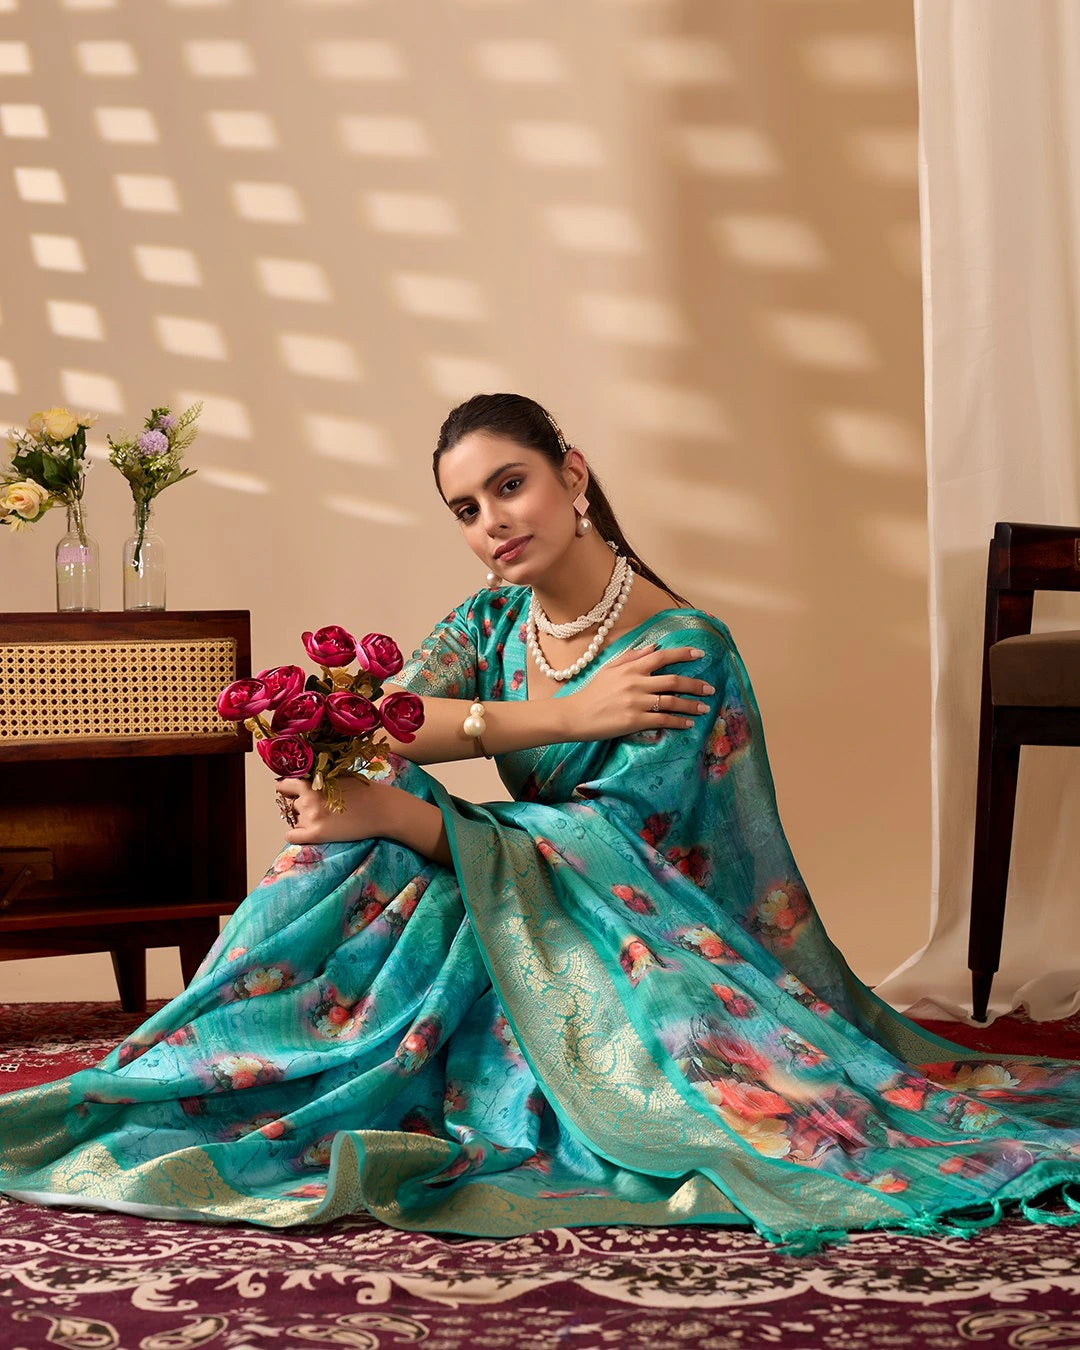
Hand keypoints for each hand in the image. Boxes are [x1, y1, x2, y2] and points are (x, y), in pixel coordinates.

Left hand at [275, 775, 391, 845]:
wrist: (382, 808)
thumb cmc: (365, 790)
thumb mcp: (338, 775)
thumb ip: (321, 778)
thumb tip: (307, 782)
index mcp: (312, 781)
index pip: (284, 785)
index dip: (289, 791)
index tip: (295, 795)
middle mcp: (307, 798)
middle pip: (290, 805)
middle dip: (300, 807)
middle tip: (318, 810)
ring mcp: (311, 816)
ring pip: (294, 820)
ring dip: (303, 821)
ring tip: (324, 821)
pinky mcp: (316, 833)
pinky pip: (292, 836)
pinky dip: (297, 836)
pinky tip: (310, 834)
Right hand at [566, 643, 713, 740]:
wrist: (574, 715)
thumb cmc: (592, 691)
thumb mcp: (609, 668)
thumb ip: (632, 656)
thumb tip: (654, 647)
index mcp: (631, 668)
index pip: (662, 656)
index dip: (683, 654)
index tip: (700, 654)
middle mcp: (636, 682)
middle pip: (673, 680)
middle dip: (695, 684)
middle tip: (710, 688)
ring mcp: (636, 702)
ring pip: (672, 701)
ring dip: (691, 705)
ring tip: (704, 708)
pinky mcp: (635, 720)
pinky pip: (662, 720)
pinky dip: (678, 722)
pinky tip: (688, 724)